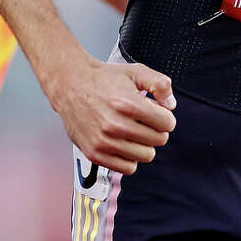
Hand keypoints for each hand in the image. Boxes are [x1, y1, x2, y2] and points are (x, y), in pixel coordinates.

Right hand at [41, 53, 176, 173]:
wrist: (69, 85)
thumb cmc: (102, 79)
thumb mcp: (135, 72)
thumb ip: (160, 84)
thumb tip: (171, 105)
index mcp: (128, 104)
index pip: (168, 124)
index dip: (164, 116)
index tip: (154, 112)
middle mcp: (116, 125)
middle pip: (159, 140)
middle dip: (154, 129)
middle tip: (141, 120)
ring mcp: (104, 141)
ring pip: (146, 155)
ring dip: (143, 144)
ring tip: (131, 131)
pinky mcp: (95, 153)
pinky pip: (128, 168)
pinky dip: (129, 158)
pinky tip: (122, 143)